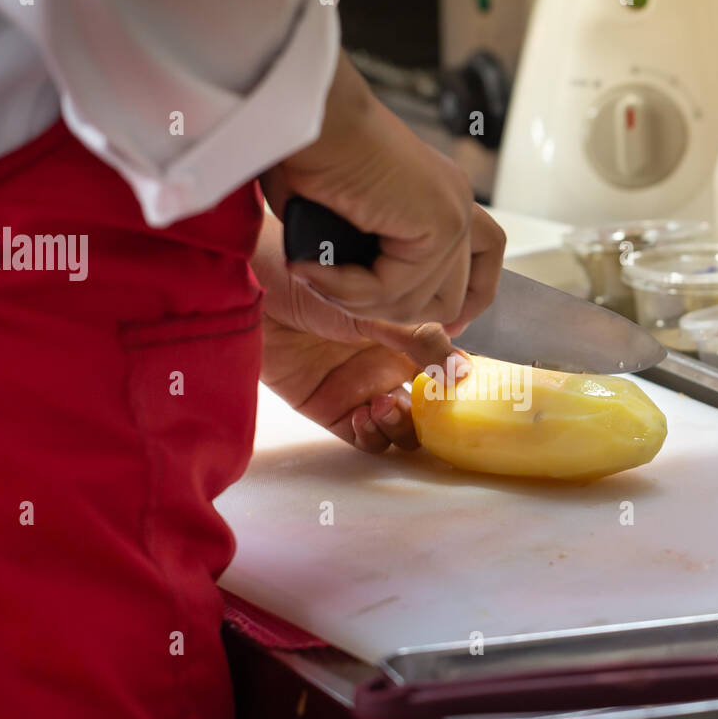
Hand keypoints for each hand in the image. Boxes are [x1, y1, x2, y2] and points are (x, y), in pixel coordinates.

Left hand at [253, 218, 468, 452]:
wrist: (253, 287)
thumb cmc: (311, 278)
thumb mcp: (378, 305)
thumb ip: (423, 338)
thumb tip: (463, 370)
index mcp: (406, 333)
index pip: (444, 368)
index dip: (457, 386)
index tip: (463, 392)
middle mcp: (387, 362)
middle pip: (428, 407)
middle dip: (432, 415)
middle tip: (423, 404)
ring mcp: (359, 387)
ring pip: (399, 428)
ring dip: (402, 426)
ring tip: (383, 405)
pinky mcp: (328, 408)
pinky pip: (364, 440)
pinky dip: (372, 437)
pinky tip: (364, 415)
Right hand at [259, 52, 504, 331]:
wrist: (305, 114)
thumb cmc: (306, 153)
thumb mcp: (347, 223)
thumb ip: (371, 262)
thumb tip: (379, 308)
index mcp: (443, 197)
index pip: (487, 263)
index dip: (464, 302)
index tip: (428, 325)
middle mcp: (457, 203)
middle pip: (452, 300)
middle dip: (390, 312)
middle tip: (332, 289)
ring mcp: (453, 214)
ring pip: (414, 305)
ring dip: (353, 299)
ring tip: (313, 271)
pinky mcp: (439, 225)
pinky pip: (391, 291)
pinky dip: (344, 289)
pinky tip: (311, 268)